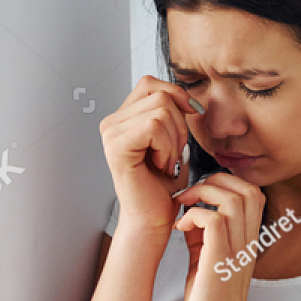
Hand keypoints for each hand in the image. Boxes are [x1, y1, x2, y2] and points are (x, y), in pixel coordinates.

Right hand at [100, 74, 201, 233]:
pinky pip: (155, 127)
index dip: (176, 94)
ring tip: (165, 163)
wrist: (154, 217)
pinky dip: (167, 148)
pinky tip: (160, 166)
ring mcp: (110, 133)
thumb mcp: (173, 140)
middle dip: (180, 126)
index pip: (150, 83)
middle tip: (172, 155)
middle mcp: (111, 122)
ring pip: (161, 111)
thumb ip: (172, 113)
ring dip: (175, 141)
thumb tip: (186, 97)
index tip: (191, 116)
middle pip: (161, 95)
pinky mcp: (116, 146)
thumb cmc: (164, 185)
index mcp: (123, 117)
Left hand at [171, 173, 264, 300]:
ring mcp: (237, 249)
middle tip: (190, 195)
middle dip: (215, 181)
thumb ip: (204, 234)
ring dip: (203, 195)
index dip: (227, 182)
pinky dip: (193, 216)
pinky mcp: (221, 259)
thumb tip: (192, 213)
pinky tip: (180, 229)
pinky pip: (214, 220)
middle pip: (248, 189)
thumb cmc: (210, 300)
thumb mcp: (208, 258)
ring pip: (233, 199)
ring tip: (184, 208)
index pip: (253, 193)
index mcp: (248, 239)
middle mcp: (248, 241)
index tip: (200, 194)